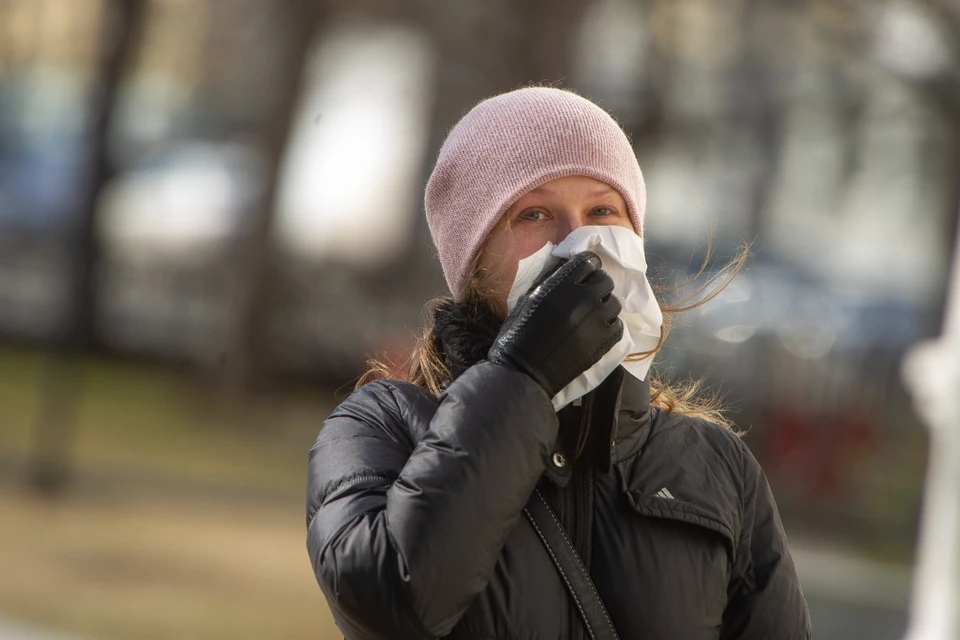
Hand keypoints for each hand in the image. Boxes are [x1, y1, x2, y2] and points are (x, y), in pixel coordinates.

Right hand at [487, 251, 622, 396]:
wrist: (524, 373)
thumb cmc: (518, 336)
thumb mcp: (528, 300)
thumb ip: (550, 282)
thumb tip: (566, 270)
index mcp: (561, 284)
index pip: (589, 261)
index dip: (587, 267)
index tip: (583, 275)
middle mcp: (583, 298)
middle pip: (605, 280)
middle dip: (597, 286)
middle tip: (588, 298)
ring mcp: (596, 320)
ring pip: (614, 303)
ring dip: (604, 307)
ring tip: (592, 317)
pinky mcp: (604, 342)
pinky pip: (618, 325)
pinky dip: (609, 326)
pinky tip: (596, 332)